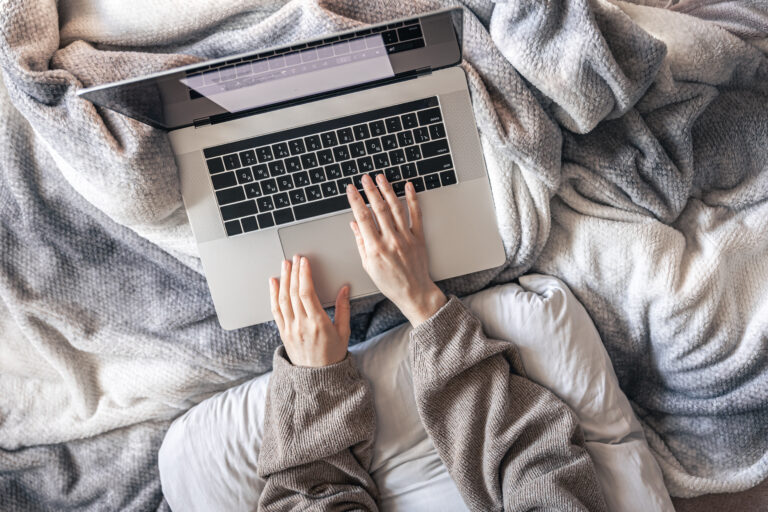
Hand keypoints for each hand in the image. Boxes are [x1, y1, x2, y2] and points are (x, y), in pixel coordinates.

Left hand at [269, 254, 350, 366]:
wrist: (317, 378)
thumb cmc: (333, 355)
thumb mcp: (344, 332)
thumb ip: (343, 309)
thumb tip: (344, 289)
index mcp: (318, 324)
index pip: (307, 293)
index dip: (304, 275)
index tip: (304, 262)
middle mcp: (301, 325)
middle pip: (293, 293)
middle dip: (294, 272)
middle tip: (295, 258)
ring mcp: (290, 329)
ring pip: (283, 299)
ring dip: (283, 279)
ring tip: (285, 265)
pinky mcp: (283, 333)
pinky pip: (276, 310)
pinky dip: (273, 294)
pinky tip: (274, 283)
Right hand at [346, 174, 446, 325]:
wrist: (414, 291)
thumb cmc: (390, 282)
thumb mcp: (368, 265)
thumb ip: (361, 243)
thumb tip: (354, 224)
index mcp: (375, 248)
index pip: (363, 218)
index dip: (355, 201)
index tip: (351, 189)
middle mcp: (391, 240)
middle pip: (378, 209)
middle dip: (370, 190)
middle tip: (365, 178)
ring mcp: (406, 237)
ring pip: (396, 208)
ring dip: (387, 190)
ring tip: (381, 178)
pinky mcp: (418, 237)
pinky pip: (416, 214)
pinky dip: (412, 199)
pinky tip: (408, 187)